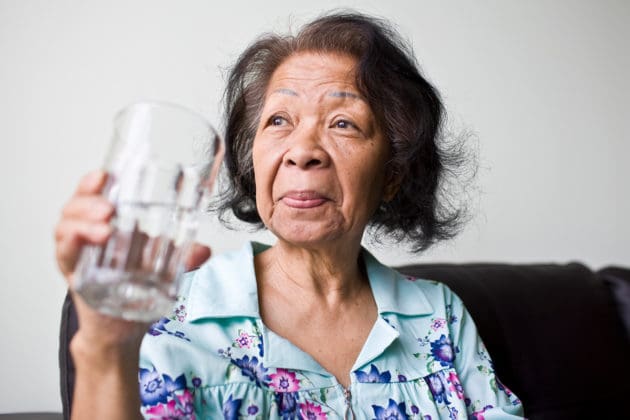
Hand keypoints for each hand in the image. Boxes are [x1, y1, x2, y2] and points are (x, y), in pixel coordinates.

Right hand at [55, 171, 210, 351]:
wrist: (122, 327)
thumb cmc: (138, 289)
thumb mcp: (166, 269)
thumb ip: (185, 258)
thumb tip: (204, 250)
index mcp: (108, 223)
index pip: (95, 194)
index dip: (94, 182)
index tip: (106, 175)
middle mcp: (88, 234)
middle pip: (76, 206)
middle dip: (89, 201)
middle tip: (109, 208)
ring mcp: (80, 254)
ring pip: (66, 227)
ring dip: (82, 223)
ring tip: (103, 229)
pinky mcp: (74, 275)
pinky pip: (65, 255)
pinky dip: (71, 245)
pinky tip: (82, 242)